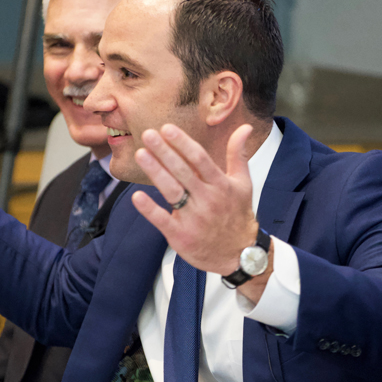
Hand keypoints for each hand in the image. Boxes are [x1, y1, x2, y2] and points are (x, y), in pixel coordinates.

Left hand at [131, 123, 273, 298]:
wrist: (239, 254)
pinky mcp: (182, 236)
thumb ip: (238, 154)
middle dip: (165, 152)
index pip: (200, 159)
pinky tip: (137, 196)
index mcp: (221, 185)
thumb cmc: (238, 214)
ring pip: (172, 191)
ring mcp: (194, 219)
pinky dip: (150, 209)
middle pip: (183, 172)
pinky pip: (163, 221)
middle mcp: (208, 200)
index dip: (183, 143)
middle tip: (148, 134)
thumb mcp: (243, 183)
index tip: (167, 129)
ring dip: (156, 172)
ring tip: (141, 154)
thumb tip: (244, 127)